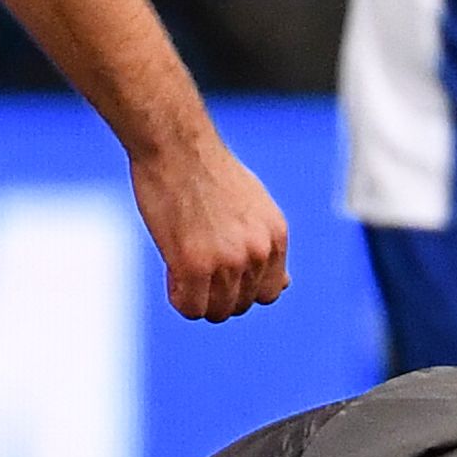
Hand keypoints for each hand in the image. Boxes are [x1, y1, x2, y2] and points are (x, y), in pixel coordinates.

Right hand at [130, 140, 289, 321]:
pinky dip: (179, 298)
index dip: (241, 288)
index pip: (269, 293)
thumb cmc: (207, 171)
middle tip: (195, 266)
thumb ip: (267, 246)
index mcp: (276, 236)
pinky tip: (172, 272)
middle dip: (217, 294)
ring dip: (196, 297)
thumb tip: (285, 285)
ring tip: (181, 266)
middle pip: (241, 305)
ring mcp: (228, 260)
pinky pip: (190, 308)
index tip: (220, 271)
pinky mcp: (194, 264)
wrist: (176, 146)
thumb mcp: (255, 206)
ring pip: (215, 311)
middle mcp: (258, 251)